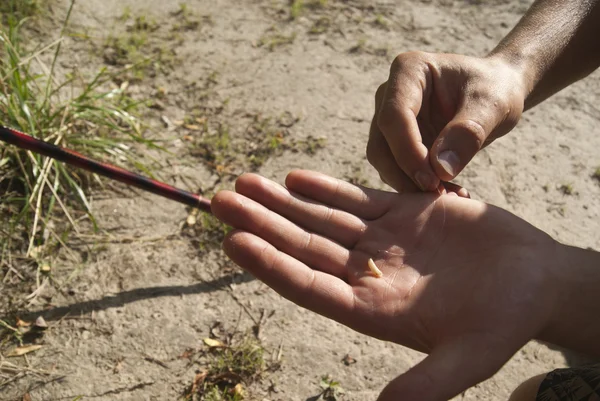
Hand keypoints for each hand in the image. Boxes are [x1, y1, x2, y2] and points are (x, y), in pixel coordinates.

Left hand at [212, 170, 560, 400]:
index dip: (272, 265)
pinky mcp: (403, 212)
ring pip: (321, 217)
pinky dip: (326, 188)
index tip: (235, 242)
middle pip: (303, 246)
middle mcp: (368, 274)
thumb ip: (429, 385)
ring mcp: (382, 241)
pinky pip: (356, 197)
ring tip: (242, 183)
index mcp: (373, 310)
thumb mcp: (472, 357)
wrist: (536, 280)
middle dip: (261, 223)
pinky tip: (294, 178)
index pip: (310, 285)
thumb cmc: (507, 321)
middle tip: (218, 201)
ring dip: (281, 200)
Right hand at [368, 51, 527, 191]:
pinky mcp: (397, 142)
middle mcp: (390, 94)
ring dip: (411, 185)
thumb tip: (440, 170)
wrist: (498, 93)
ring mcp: (390, 120)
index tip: (434, 181)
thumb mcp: (492, 106)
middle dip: (406, 174)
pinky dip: (418, 186)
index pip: (394, 116)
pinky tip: (448, 193)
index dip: (408, 152)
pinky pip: (397, 170)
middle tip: (440, 198)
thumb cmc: (496, 89)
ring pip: (384, 161)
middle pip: (381, 143)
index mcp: (409, 71)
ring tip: (451, 197)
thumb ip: (468, 133)